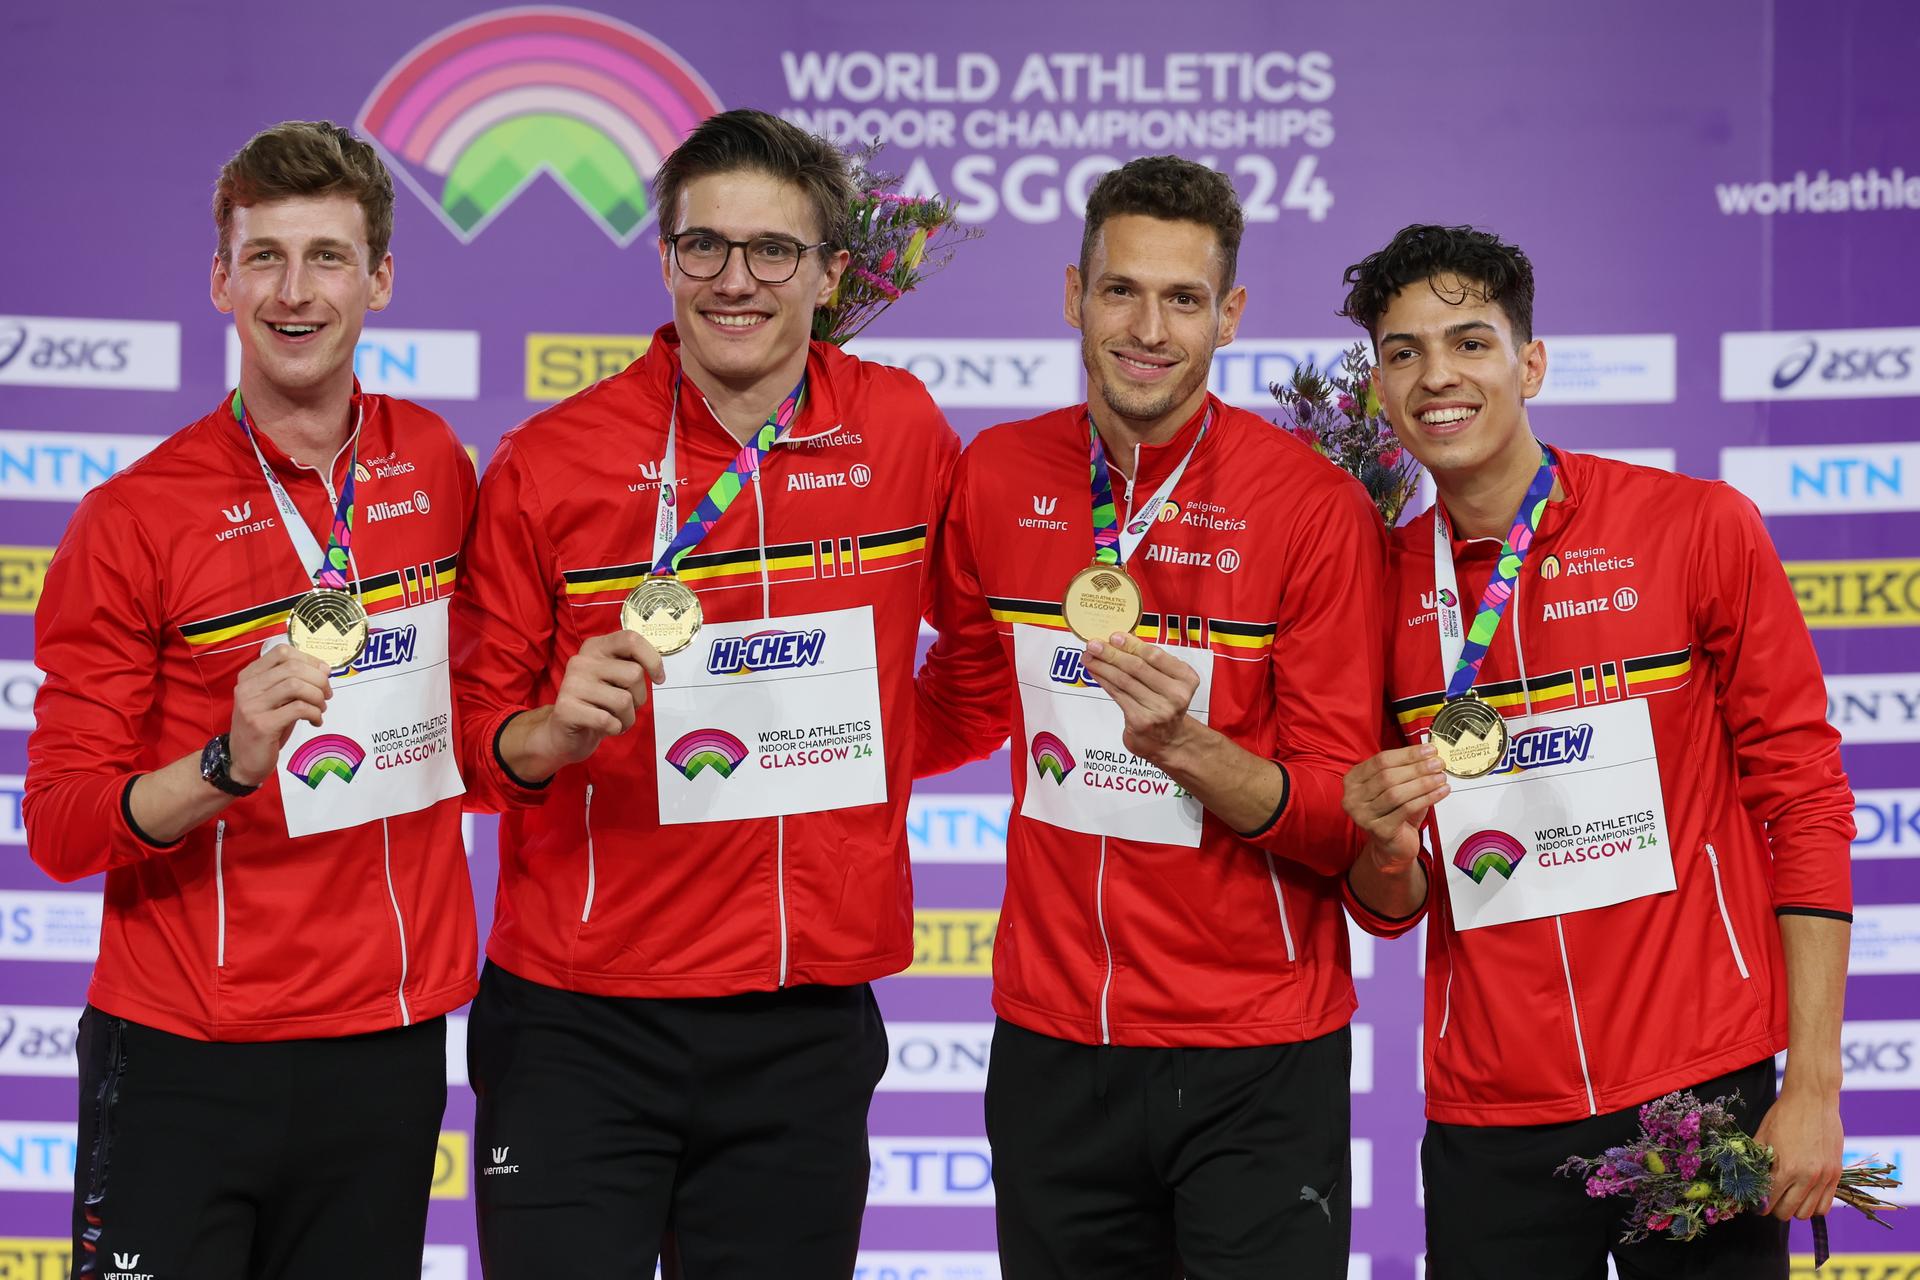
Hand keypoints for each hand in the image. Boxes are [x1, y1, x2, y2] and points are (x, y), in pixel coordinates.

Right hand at [229, 645, 332, 785]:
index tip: (323, 673)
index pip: (282, 652)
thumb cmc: (265, 726)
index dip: (309, 659)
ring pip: (296, 686)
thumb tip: (324, 669)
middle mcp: (248, 687)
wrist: (243, 760)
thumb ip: (293, 682)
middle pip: (293, 667)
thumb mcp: (276, 699)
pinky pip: (298, 708)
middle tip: (327, 694)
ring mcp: (252, 705)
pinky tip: (315, 721)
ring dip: (317, 696)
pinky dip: (315, 713)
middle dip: (319, 679)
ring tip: (321, 708)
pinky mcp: (262, 725)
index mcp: (250, 675)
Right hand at [527, 630, 665, 768]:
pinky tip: (604, 727)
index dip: (652, 659)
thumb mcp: (616, 679)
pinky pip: (608, 721)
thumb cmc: (597, 704)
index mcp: (595, 647)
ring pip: (624, 701)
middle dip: (639, 698)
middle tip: (625, 707)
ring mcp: (572, 683)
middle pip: (634, 674)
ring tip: (615, 719)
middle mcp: (582, 660)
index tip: (659, 679)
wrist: (564, 732)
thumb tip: (656, 671)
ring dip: (628, 718)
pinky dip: (615, 728)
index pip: (630, 639)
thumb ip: (632, 667)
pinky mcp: (566, 708)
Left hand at [1080, 633, 1199, 765]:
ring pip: (1124, 681)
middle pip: (1137, 668)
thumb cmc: (1165, 704)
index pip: (1155, 656)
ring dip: (1103, 666)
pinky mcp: (1141, 721)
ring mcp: (1159, 710)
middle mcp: (1176, 695)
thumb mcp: (1168, 681)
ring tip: (1088, 656)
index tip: (1114, 636)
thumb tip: (1120, 640)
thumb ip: (1151, 663)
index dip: (1132, 645)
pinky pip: (1117, 695)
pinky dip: (1103, 681)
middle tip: (1093, 644)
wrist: (1170, 741)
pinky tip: (1094, 672)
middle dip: (1112, 653)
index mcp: (1186, 679)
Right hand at [1342, 745, 1447, 871]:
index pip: (1381, 760)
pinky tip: (1441, 792)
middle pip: (1387, 776)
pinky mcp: (1379, 830)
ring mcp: (1363, 815)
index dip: (1407, 754)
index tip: (1429, 750)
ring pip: (1396, 793)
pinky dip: (1426, 798)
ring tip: (1441, 777)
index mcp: (1353, 780)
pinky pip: (1406, 809)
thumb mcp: (1395, 786)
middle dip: (1417, 768)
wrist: (1391, 846)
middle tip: (1438, 763)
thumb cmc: (1393, 812)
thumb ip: (1405, 769)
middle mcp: (1353, 797)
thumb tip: (1429, 753)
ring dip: (1423, 783)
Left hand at [1755, 1085, 1843, 1219]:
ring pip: (1808, 1213)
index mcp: (1786, 1168)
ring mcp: (1824, 1177)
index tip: (1756, 1201)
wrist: (1813, 1099)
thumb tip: (1746, 1180)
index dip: (1759, 1204)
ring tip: (1787, 1197)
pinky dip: (1813, 1205)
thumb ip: (1755, 1161)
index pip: (1769, 1202)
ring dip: (1795, 1209)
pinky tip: (1804, 1194)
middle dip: (1775, 1208)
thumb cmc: (1783, 1115)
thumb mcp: (1762, 1136)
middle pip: (1788, 1212)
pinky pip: (1826, 1205)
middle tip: (1770, 1198)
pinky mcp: (1836, 1174)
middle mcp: (1807, 1177)